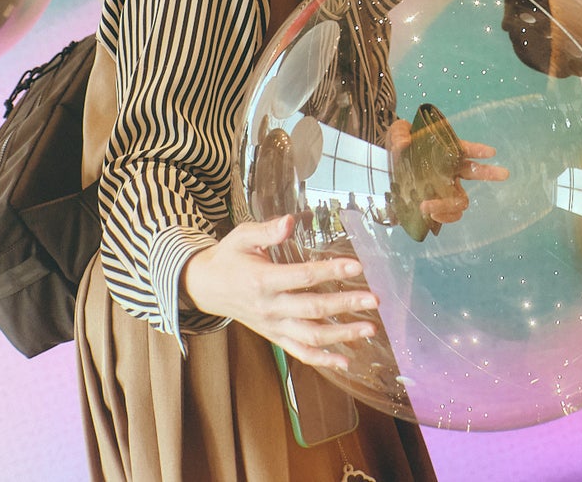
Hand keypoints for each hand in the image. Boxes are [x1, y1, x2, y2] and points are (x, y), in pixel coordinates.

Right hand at [180, 215, 379, 369]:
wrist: (206, 287)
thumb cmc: (229, 258)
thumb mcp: (242, 237)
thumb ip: (266, 230)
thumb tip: (290, 221)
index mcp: (262, 280)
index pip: (302, 277)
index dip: (330, 271)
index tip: (357, 266)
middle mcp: (269, 307)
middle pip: (313, 309)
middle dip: (346, 305)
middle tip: (374, 299)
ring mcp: (272, 326)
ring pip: (311, 336)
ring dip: (342, 335)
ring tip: (370, 328)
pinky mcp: (274, 337)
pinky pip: (300, 352)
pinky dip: (323, 359)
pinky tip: (346, 360)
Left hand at [386, 117, 508, 230]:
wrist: (383, 171)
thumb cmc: (396, 149)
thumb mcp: (396, 134)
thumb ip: (400, 134)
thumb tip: (403, 143)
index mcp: (443, 152)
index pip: (465, 149)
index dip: (478, 150)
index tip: (491, 152)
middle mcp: (448, 171)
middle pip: (474, 173)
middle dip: (488, 173)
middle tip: (503, 174)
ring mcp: (442, 189)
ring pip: (460, 201)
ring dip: (449, 206)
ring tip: (428, 206)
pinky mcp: (432, 205)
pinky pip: (446, 216)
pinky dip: (442, 218)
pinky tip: (429, 215)